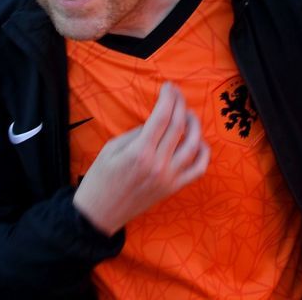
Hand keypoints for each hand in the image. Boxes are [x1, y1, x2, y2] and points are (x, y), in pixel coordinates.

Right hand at [73, 84, 210, 235]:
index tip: (169, 86)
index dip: (168, 98)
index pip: (162, 117)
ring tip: (188, 115)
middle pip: (179, 126)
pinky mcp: (174, 188)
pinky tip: (199, 142)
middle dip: (181, 105)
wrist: (97, 214)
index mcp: (139, 152)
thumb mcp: (110, 149)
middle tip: (178, 95)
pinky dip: (204, 153)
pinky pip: (199, 169)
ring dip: (195, 125)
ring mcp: (169, 177)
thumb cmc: (99, 179)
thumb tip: (158, 120)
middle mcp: (157, 164)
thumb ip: (136, 133)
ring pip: (194, 145)